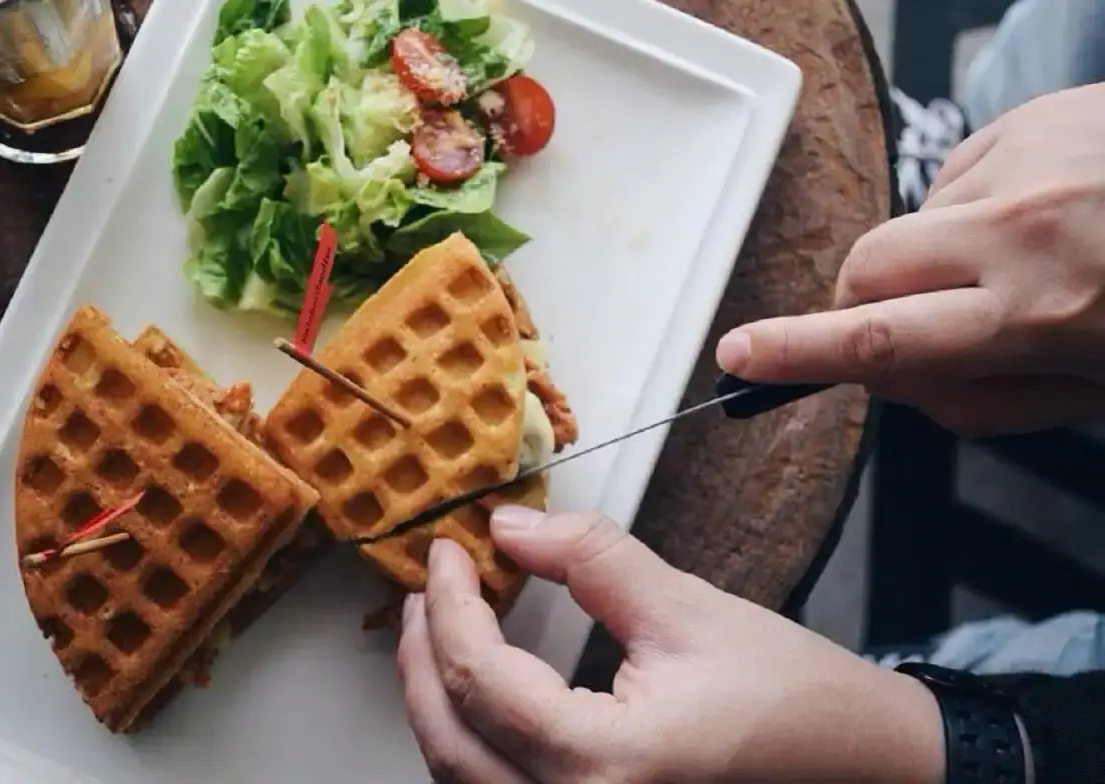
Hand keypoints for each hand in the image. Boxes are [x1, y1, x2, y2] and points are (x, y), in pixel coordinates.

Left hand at [397, 508, 943, 782]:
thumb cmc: (796, 700)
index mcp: (606, 764)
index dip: (451, 604)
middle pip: (451, 741)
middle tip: (427, 590)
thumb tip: (511, 528)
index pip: (479, 679)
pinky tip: (477, 693)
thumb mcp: (687, 609)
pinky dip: (473, 741)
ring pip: (464, 778)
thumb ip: (590, 559)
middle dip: (422, 658)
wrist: (864, 765)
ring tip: (436, 632)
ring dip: (437, 702)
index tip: (447, 553)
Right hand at [717, 83, 1104, 435]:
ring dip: (941, 258)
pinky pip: (957, 177)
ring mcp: (1026, 159)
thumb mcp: (1094, 395)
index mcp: (1040, 312)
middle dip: (861, 308)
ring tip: (1029, 259)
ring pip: (915, 226)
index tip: (739, 357)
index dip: (796, 352)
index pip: (880, 340)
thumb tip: (888, 380)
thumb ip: (977, 400)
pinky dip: (979, 210)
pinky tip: (1044, 215)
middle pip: (865, 271)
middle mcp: (1021, 228)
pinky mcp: (1034, 116)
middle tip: (912, 324)